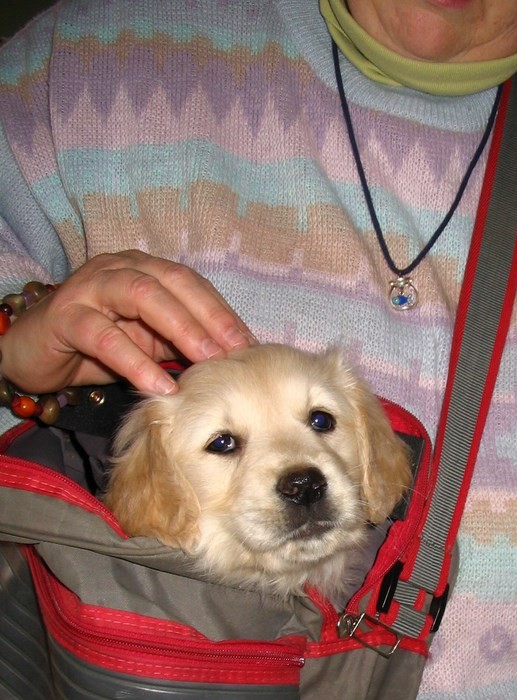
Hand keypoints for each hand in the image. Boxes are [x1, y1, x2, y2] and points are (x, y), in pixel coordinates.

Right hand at [0, 250, 254, 394]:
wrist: (36, 353)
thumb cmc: (100, 346)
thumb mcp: (150, 342)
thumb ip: (183, 342)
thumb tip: (235, 361)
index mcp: (147, 271)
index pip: (193, 284)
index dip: (223, 312)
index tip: (252, 345)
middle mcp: (121, 270)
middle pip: (174, 283)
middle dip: (210, 317)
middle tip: (236, 352)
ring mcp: (91, 289)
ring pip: (141, 296)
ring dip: (180, 328)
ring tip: (206, 361)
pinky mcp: (65, 317)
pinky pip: (104, 336)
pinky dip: (135, 361)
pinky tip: (159, 384)